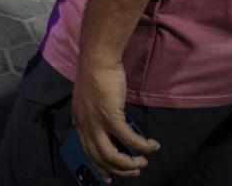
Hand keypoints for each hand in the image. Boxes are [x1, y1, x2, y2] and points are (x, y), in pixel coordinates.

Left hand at [71, 58, 159, 179]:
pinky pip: (129, 139)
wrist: (98, 58)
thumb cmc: (96, 73)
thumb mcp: (90, 99)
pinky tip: (152, 145)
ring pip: (112, 156)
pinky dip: (142, 146)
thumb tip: (108, 125)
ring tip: (143, 162)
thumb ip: (94, 114)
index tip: (110, 176)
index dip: (99, 166)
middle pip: (99, 158)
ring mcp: (96, 122)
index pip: (87, 150)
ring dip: (130, 163)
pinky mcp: (111, 116)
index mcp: (79, 120)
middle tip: (134, 171)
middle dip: (118, 169)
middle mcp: (85, 125)